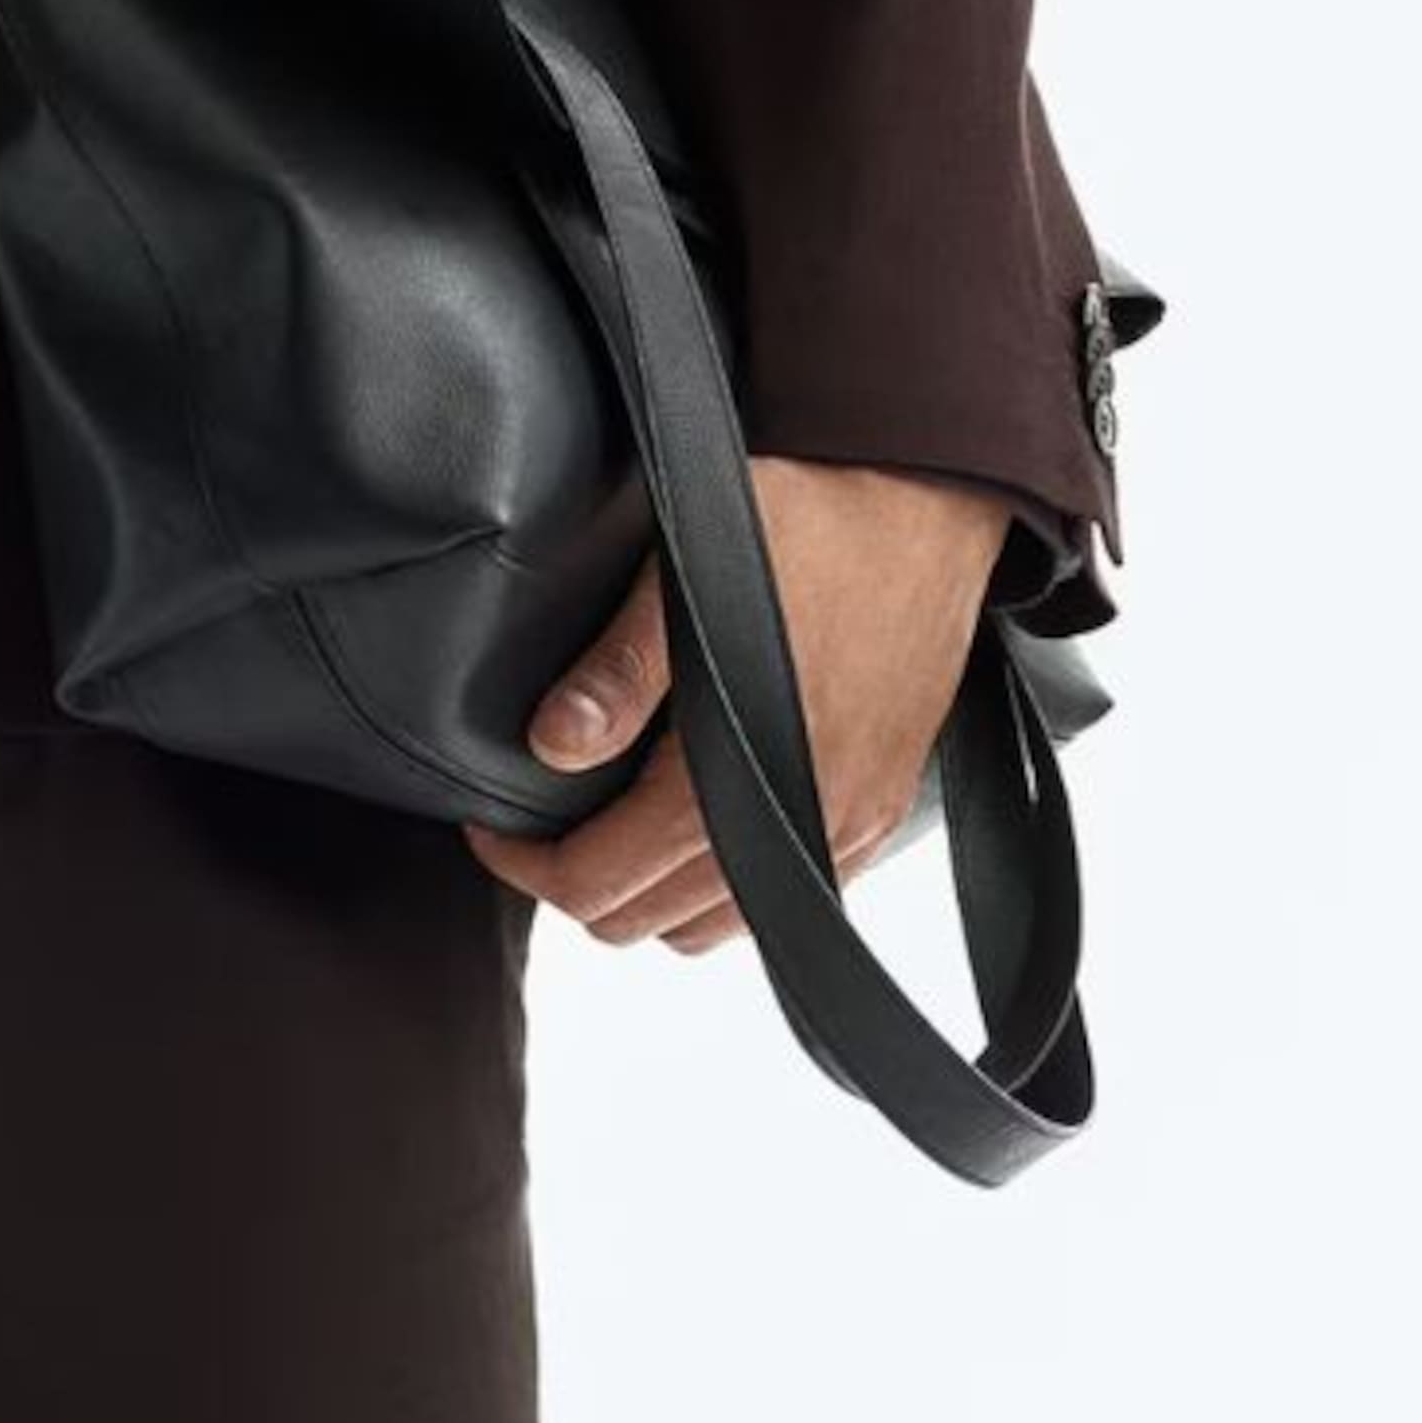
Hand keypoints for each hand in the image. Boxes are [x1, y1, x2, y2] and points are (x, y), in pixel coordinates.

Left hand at [462, 459, 1010, 952]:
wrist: (932, 498)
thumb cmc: (812, 518)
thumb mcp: (689, 570)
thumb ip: (619, 670)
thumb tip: (551, 748)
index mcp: (736, 775)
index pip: (598, 884)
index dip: (525, 865)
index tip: (489, 823)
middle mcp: (800, 824)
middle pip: (649, 921)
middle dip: (579, 882)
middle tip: (541, 822)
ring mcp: (849, 824)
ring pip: (715, 924)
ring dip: (650, 892)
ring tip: (612, 823)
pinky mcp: (883, 810)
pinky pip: (784, 897)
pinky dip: (723, 886)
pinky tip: (697, 819)